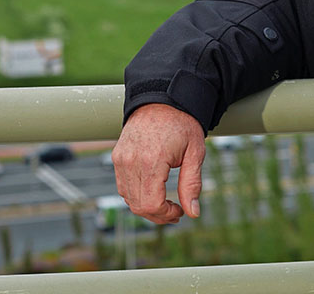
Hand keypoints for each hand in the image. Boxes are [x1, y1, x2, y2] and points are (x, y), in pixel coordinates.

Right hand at [112, 103, 205, 223]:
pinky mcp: (117, 157)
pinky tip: (153, 191)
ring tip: (166, 202)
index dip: (166, 215)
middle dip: (158, 215)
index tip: (181, 212)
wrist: (162, 99)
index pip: (151, 204)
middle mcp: (131, 162)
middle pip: (138, 205)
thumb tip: (194, 213)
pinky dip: (136, 194)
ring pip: (128, 198)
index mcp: (152, 161)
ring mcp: (121, 159)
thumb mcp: (195, 152)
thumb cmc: (183, 124)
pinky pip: (123, 186)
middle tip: (176, 212)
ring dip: (146, 206)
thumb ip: (192, 184)